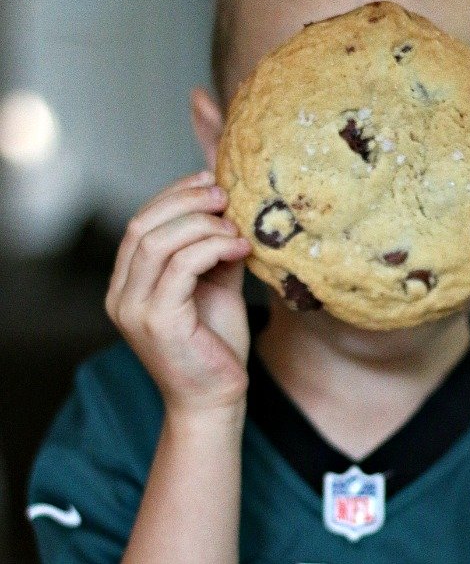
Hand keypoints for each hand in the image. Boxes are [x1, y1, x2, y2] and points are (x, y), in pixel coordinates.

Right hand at [105, 170, 251, 419]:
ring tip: (235, 228)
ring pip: (157, 242)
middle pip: (142, 225)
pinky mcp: (157, 322)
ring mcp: (133, 309)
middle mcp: (121, 294)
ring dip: (202, 224)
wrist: (215, 399)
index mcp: (129, 283)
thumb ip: (214, 248)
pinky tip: (238, 248)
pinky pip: (180, 267)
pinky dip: (212, 248)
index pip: (140, 222)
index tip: (210, 179)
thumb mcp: (215, 284)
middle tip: (224, 195)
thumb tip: (232, 206)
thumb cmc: (216, 343)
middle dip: (186, 201)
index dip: (174, 194)